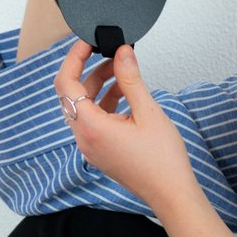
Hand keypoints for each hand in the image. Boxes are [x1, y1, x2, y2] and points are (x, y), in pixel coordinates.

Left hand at [54, 40, 194, 212]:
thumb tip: (121, 52)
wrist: (171, 193)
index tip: (87, 43)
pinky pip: (93, 120)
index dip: (73, 58)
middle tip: (111, 55)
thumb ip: (131, 78)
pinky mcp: (100, 151)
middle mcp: (84, 138)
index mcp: (91, 127)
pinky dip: (104, 103)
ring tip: (122, 72)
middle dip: (90, 70)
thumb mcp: (148, 111)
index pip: (66, 83)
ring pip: (83, 107)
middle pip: (72, 94)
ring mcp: (90, 146)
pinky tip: (125, 95)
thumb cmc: (162, 161)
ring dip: (99, 86)